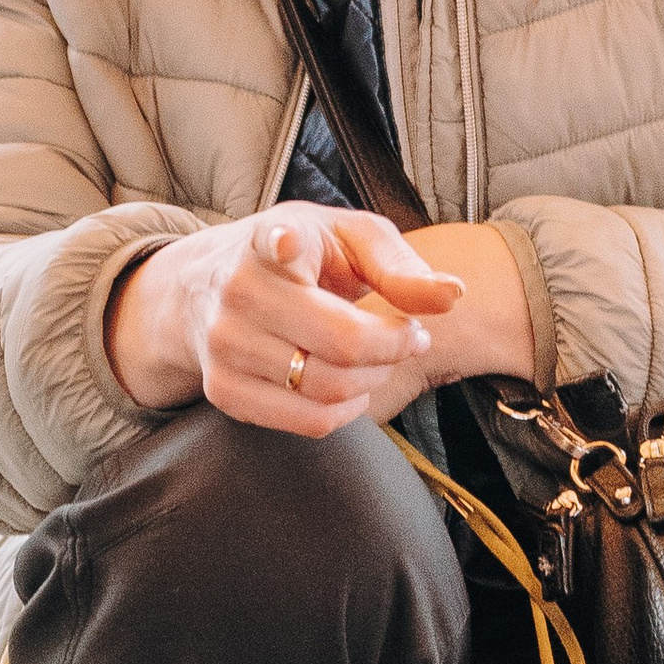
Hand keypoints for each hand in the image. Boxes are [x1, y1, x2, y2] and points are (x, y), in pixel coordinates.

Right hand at [106, 206, 498, 437]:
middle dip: (395, 347)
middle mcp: (237, 292)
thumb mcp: (349, 240)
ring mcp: (223, 346)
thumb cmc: (300, 256)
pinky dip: (346, 411)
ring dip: (374, 380)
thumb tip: (454, 295)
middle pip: (342, 343)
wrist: (210, 286)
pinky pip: (308, 422)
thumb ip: (401, 266)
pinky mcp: (222, 391)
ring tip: (378, 357)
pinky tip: (350, 385)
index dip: (279, 244)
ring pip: (327, 389)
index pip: (270, 242)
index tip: (284, 243)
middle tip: (408, 335)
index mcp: (268, 240)